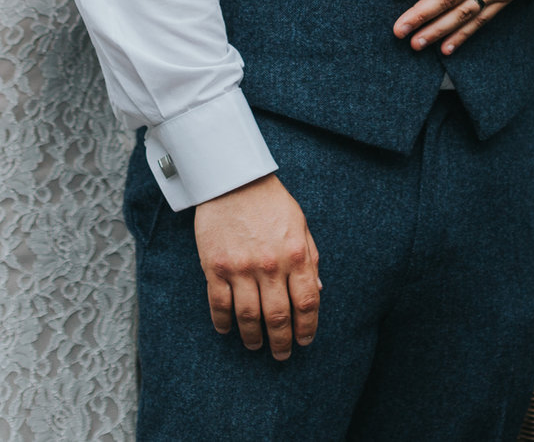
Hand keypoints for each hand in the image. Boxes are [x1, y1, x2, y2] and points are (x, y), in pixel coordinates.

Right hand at [191, 173, 319, 359]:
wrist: (233, 180)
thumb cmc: (270, 202)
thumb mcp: (300, 225)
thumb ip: (310, 259)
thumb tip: (317, 291)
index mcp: (296, 255)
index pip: (307, 302)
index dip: (307, 327)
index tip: (305, 339)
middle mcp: (270, 265)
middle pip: (278, 316)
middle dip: (282, 341)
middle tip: (282, 354)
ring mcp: (241, 268)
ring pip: (249, 316)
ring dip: (253, 337)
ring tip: (256, 346)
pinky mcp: (215, 267)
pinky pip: (219, 304)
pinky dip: (224, 322)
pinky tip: (227, 330)